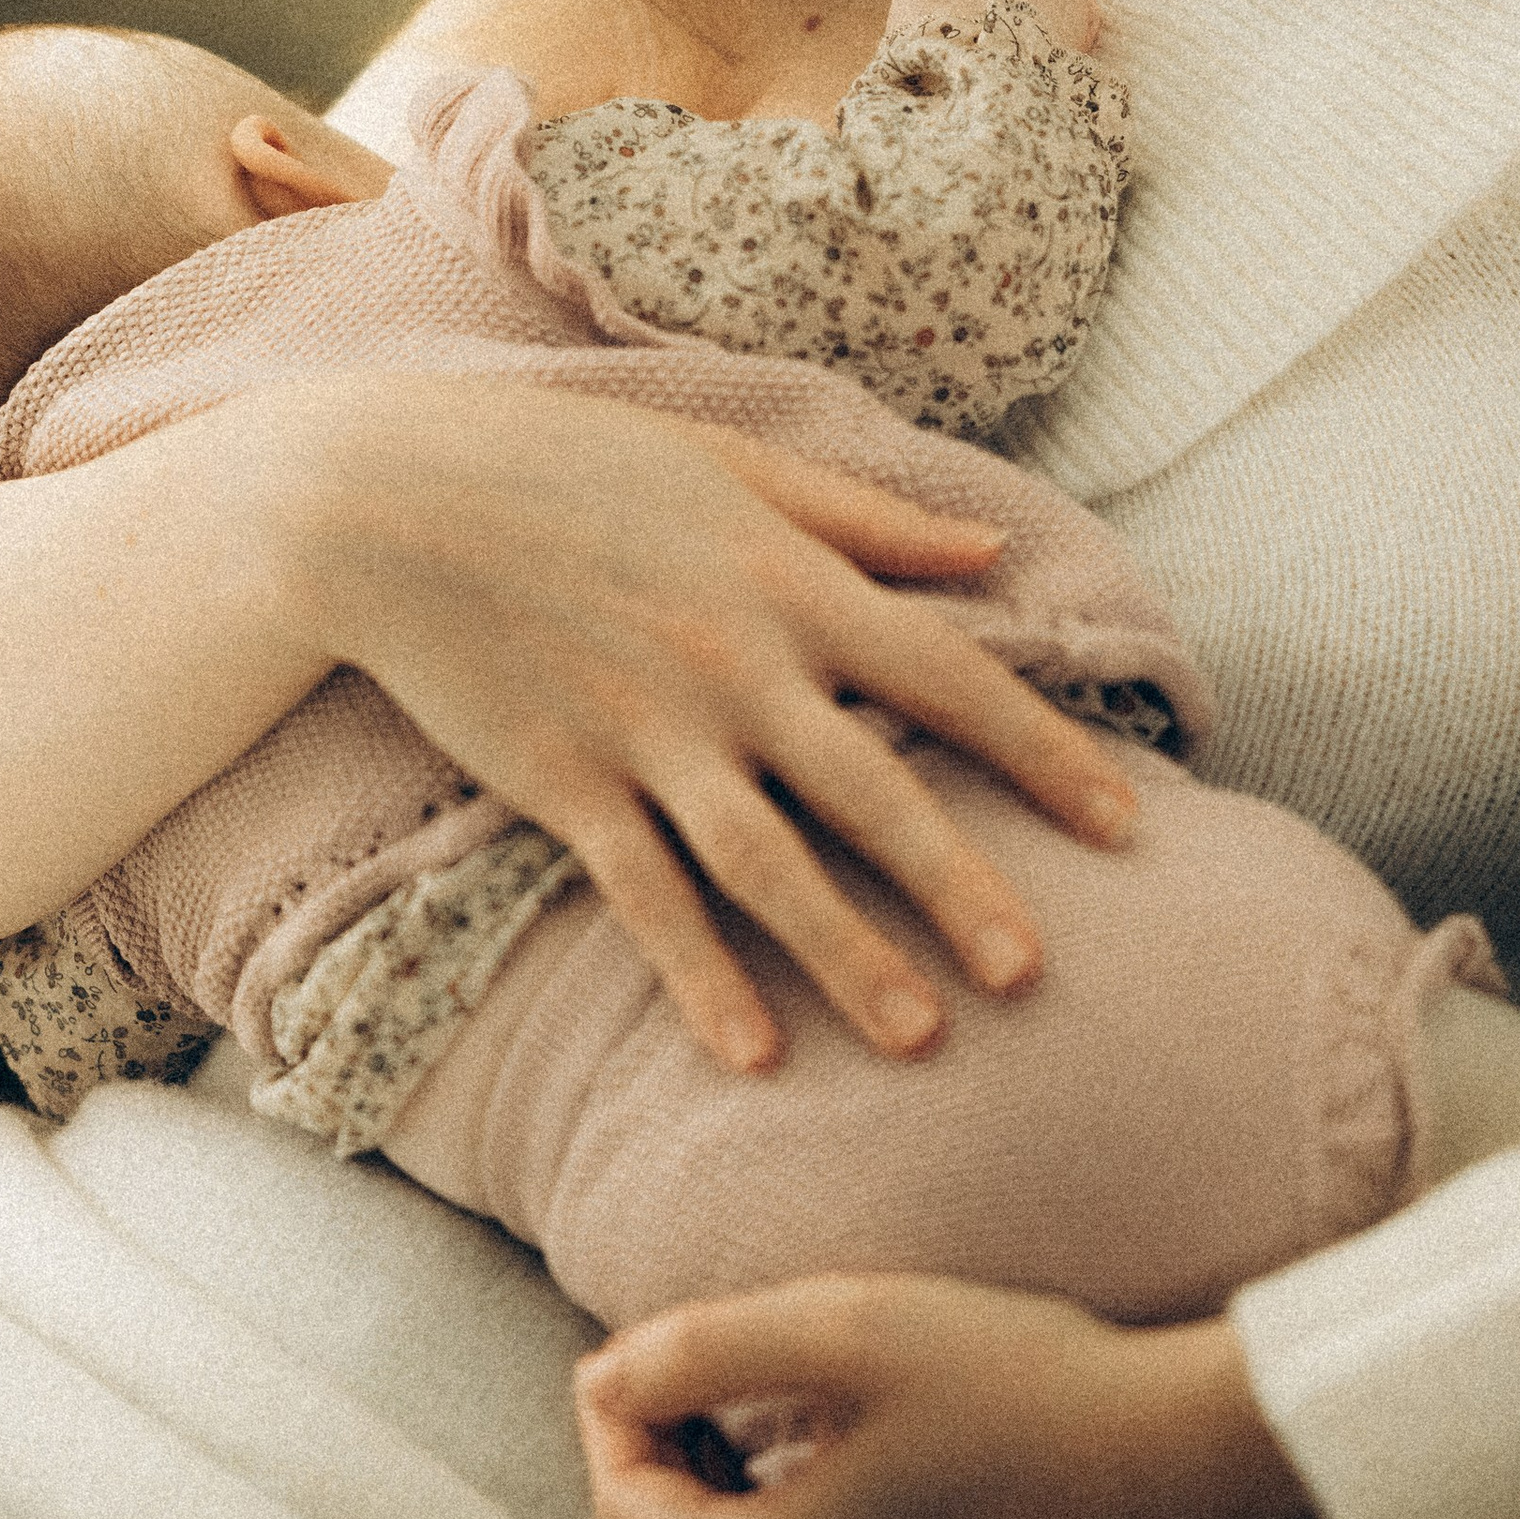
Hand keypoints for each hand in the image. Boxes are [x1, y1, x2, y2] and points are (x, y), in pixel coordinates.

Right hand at [276, 375, 1138, 1069]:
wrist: (392, 494)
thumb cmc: (573, 465)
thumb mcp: (734, 465)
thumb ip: (865, 523)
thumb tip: (989, 557)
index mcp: (790, 579)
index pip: (948, 676)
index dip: (1045, 752)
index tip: (1128, 824)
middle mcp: (734, 661)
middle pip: (870, 790)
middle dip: (959, 886)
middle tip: (1035, 977)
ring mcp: (645, 728)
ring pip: (766, 861)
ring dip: (845, 953)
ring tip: (920, 1038)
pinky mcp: (562, 780)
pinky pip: (643, 895)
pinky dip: (697, 975)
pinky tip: (751, 1053)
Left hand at [573, 1273, 1314, 1518]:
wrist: (1177, 1465)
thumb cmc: (1018, 1383)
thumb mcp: (847, 1326)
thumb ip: (699, 1347)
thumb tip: (600, 1379)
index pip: (624, 1506)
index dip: (615, 1417)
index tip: (638, 1353)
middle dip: (663, 1469)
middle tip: (687, 1382)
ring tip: (753, 1431)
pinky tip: (834, 1491)